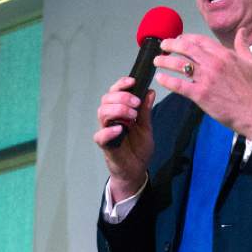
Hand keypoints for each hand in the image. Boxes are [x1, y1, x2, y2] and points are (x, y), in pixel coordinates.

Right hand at [93, 76, 155, 201]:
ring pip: (102, 113)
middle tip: (136, 104)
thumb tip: (150, 91)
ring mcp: (106, 131)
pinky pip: (101, 135)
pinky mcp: (105, 145)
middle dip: (122, 97)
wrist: (136, 170)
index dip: (121, 84)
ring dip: (118, 110)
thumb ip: (146, 111)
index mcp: (120, 111)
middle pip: (106, 99)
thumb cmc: (139, 149)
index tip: (133, 81)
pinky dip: (109, 131)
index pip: (115, 92)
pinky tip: (120, 129)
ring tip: (132, 116)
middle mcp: (111, 119)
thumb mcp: (147, 128)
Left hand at [154, 28, 251, 138]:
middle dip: (171, 45)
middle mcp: (213, 63)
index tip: (179, 39)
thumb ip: (243, 46)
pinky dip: (167, 80)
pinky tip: (160, 78)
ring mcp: (206, 79)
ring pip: (180, 65)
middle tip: (163, 46)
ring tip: (157, 61)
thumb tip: (242, 32)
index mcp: (225, 55)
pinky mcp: (200, 94)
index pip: (200, 41)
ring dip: (165, 61)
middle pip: (186, 49)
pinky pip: (179, 85)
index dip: (187, 38)